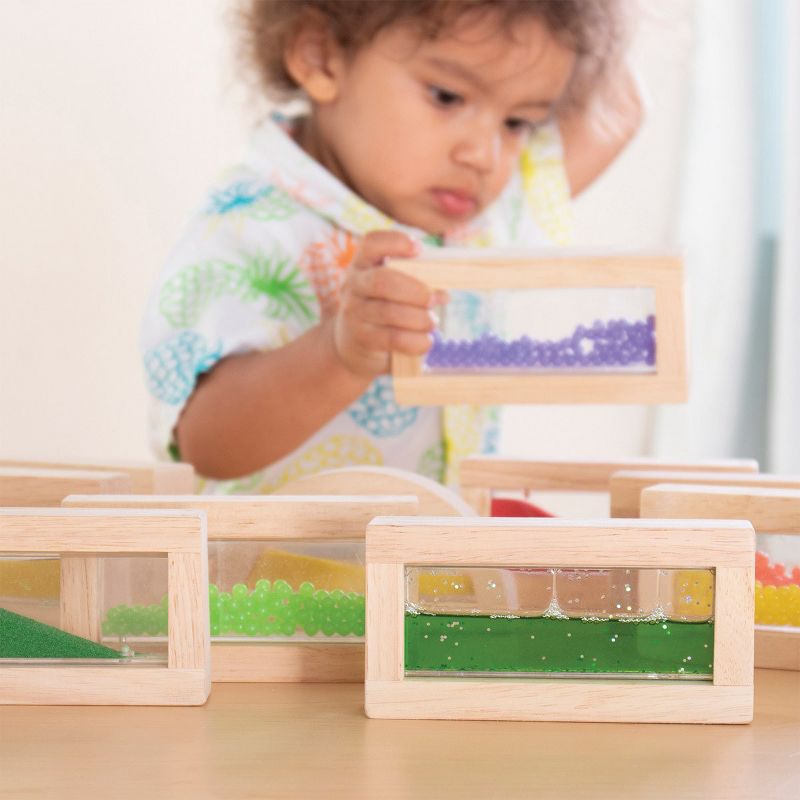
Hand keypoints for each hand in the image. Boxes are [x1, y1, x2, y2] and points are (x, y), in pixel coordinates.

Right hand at [332, 231, 446, 376]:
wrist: (356, 344)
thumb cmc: (384, 308)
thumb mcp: (393, 289)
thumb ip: (416, 282)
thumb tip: (443, 293)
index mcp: (363, 264)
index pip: (371, 243)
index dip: (395, 242)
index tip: (419, 249)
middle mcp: (354, 285)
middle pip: (383, 280)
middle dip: (416, 290)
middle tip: (435, 299)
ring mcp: (354, 312)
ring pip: (391, 312)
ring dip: (420, 318)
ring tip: (432, 322)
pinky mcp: (362, 338)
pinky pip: (394, 338)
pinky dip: (417, 341)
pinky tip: (426, 340)